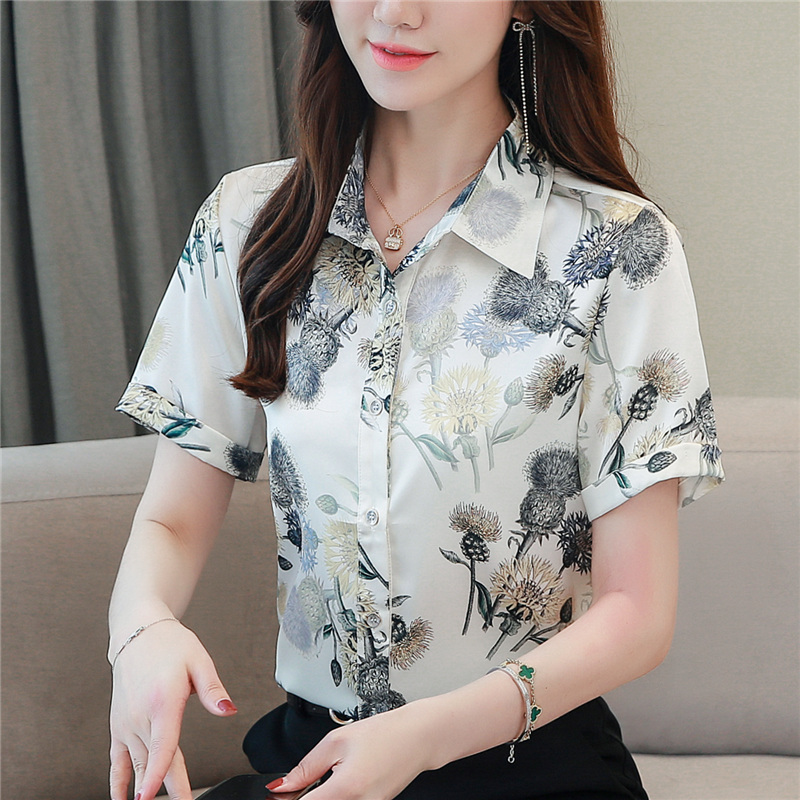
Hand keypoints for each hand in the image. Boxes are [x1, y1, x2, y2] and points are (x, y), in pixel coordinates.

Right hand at [109, 621, 236, 799]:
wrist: (138, 633)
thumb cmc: (170, 645)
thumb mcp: (198, 661)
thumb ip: (213, 689)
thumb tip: (228, 710)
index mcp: (163, 701)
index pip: (163, 747)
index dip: (162, 775)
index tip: (161, 796)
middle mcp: (140, 716)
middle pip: (154, 761)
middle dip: (164, 788)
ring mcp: (126, 722)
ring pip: (137, 764)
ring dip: (145, 788)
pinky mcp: (118, 725)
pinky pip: (116, 759)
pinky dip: (118, 781)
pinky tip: (123, 799)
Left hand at [270, 701, 438, 799]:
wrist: (418, 738)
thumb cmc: (385, 734)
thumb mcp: (338, 740)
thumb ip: (306, 767)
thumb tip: (283, 785)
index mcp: (345, 789)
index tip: (279, 796)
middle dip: (306, 797)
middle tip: (300, 785)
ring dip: (323, 797)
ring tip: (327, 779)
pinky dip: (337, 798)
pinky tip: (339, 784)